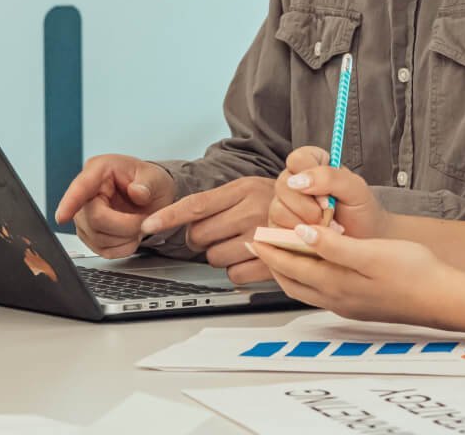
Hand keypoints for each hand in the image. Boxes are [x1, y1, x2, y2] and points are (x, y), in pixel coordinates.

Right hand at [55, 155, 175, 258]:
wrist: (152, 198)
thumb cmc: (150, 183)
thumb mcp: (156, 177)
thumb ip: (148, 183)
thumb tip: (137, 191)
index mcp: (100, 170)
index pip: (82, 187)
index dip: (70, 202)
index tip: (62, 216)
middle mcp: (86, 193)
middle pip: (95, 219)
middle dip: (125, 224)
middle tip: (144, 219)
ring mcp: (84, 217)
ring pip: (98, 238)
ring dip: (126, 237)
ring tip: (139, 223)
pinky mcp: (88, 235)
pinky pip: (102, 250)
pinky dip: (122, 247)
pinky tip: (131, 234)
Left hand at [139, 176, 276, 283]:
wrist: (317, 210)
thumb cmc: (274, 202)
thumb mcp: (248, 189)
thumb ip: (217, 202)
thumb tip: (177, 218)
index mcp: (244, 188)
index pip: (197, 204)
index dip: (168, 216)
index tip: (147, 226)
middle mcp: (253, 209)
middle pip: (200, 235)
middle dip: (203, 238)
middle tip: (221, 231)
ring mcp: (263, 236)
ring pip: (214, 258)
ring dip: (221, 255)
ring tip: (242, 242)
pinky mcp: (271, 260)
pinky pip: (233, 275)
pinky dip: (238, 270)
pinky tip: (252, 256)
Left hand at [251, 225, 463, 327]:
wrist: (441, 297)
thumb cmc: (413, 272)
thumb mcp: (371, 253)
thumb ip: (334, 246)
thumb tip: (301, 236)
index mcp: (337, 283)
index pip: (292, 266)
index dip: (271, 250)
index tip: (255, 235)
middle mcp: (337, 297)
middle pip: (292, 280)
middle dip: (272, 261)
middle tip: (258, 244)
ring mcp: (348, 303)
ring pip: (305, 288)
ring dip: (288, 270)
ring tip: (279, 254)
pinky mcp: (359, 304)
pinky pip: (320, 290)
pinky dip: (307, 276)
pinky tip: (316, 267)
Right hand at [268, 146, 388, 239]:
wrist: (363, 242)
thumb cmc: (361, 212)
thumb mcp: (356, 189)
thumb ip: (330, 177)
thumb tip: (298, 180)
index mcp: (315, 163)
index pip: (297, 159)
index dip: (309, 177)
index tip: (327, 197)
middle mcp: (296, 181)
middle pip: (283, 184)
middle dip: (308, 206)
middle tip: (328, 215)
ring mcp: (285, 204)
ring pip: (277, 208)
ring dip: (304, 222)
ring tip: (325, 227)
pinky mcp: (279, 227)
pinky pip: (275, 229)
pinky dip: (297, 236)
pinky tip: (315, 237)